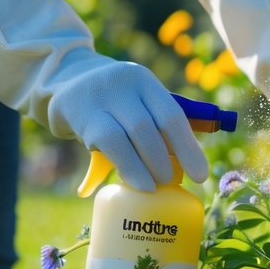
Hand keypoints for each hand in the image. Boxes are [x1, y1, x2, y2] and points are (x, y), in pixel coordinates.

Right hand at [48, 59, 209, 190]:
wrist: (68, 84)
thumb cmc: (115, 104)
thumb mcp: (138, 103)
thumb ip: (160, 124)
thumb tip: (193, 162)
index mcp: (146, 81)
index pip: (172, 114)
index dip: (189, 148)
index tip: (201, 176)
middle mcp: (124, 83)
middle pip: (150, 125)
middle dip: (164, 158)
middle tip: (171, 181)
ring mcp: (99, 96)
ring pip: (127, 135)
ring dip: (144, 165)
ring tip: (153, 187)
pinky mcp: (78, 113)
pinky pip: (105, 142)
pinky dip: (125, 164)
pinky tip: (134, 182)